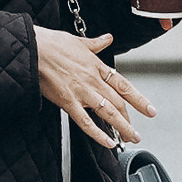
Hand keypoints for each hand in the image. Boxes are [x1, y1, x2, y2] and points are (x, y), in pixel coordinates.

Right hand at [36, 26, 157, 149]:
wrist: (32, 49)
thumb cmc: (51, 43)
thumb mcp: (78, 40)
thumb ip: (95, 43)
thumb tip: (107, 38)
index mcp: (96, 66)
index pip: (123, 85)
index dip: (139, 99)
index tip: (150, 110)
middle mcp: (93, 80)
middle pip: (118, 103)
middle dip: (130, 119)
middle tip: (137, 133)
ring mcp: (81, 92)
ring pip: (108, 113)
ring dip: (122, 127)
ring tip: (131, 138)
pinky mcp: (67, 102)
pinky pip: (86, 122)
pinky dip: (98, 134)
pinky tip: (108, 143)